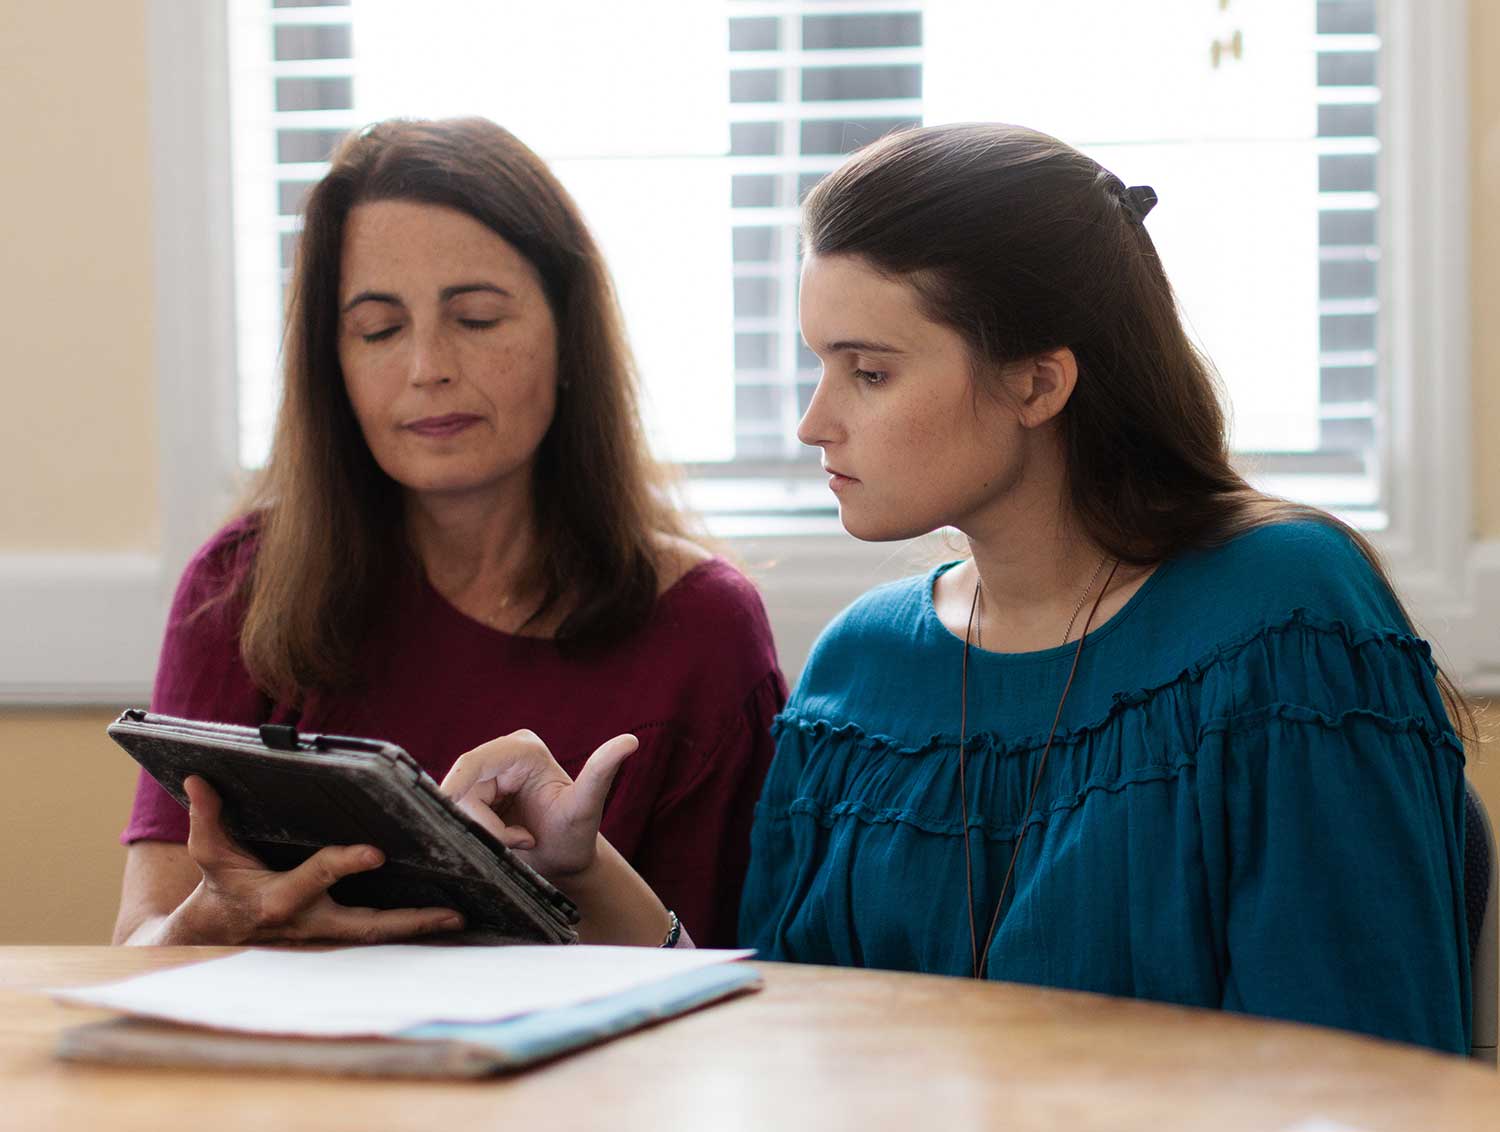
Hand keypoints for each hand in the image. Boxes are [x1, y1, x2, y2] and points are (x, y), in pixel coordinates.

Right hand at [176, 775, 464, 944]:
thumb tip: (198, 778)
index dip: (344, 864)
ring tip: (457, 918)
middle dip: (407, 921)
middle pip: (365, 926)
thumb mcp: (209, 853)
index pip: (317, 877)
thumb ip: (206, 816)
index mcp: (279, 899)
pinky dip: (406, 928)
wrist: (214, 936)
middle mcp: (309, 922)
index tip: (375, 852)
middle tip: (450, 913)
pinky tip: (438, 919)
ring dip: (417, 927)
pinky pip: (375, 934)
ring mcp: (325, 934)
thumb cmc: (218, 888)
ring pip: (376, 935)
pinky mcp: (335, 935)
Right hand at [440, 729, 638, 881]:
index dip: (458, 790)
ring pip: (457, 804)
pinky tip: (506, 841)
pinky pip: (459, 815)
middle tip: (520, 841)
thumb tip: (630, 740)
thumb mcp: (586, 806)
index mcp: (523, 748)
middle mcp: (503, 755)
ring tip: (520, 841)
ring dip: (483, 831)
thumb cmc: (577, 837)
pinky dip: (477, 833)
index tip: (456, 821)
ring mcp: (489, 776)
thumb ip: (601, 772)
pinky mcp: (480, 795)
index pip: (475, 763)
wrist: (567, 862)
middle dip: (482, 822)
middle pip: (462, 786)